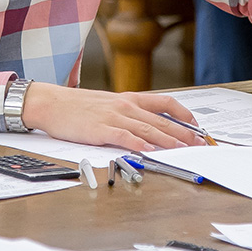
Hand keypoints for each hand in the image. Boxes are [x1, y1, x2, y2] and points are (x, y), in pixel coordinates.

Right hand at [21, 83, 208, 150]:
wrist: (52, 103)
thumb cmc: (79, 107)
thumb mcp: (109, 104)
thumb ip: (130, 113)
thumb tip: (150, 128)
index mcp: (130, 99)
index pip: (165, 103)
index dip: (183, 114)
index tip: (197, 126)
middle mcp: (125, 106)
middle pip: (161, 120)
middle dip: (183, 133)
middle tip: (199, 143)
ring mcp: (114, 117)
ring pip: (147, 129)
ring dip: (167, 140)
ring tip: (182, 149)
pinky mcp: (101, 129)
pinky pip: (124, 137)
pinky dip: (139, 144)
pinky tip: (150, 151)